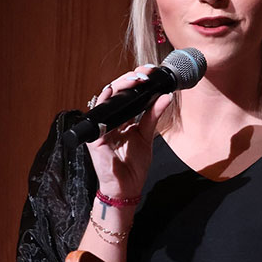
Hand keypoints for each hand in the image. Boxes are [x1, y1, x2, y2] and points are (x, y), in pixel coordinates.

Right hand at [85, 65, 172, 197]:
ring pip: (106, 98)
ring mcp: (101, 126)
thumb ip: (153, 115)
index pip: (126, 95)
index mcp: (122, 119)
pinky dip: (104, 100)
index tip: (148, 73)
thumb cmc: (133, 165)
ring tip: (134, 80)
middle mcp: (110, 120)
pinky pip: (97, 114)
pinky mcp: (95, 136)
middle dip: (129, 79)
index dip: (135, 82)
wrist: (126, 187)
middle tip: (143, 75)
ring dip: (119, 85)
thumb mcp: (146, 135)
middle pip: (116, 92)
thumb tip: (166, 96)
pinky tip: (113, 91)